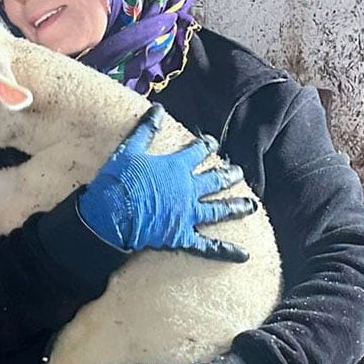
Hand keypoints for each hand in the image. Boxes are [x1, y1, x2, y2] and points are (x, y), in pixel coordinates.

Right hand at [77, 104, 255, 259]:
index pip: (197, 152)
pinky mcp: (182, 236)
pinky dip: (226, 250)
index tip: (212, 143)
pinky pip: (208, 246)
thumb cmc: (118, 180)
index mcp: (176, 167)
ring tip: (252, 205)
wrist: (111, 215)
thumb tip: (158, 109)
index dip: (206, 145)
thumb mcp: (129, 149)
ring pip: (218, 209)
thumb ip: (146, 129)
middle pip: (214, 179)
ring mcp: (188, 214)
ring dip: (236, 206)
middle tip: (239, 172)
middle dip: (229, 175)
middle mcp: (188, 189)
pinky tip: (244, 255)